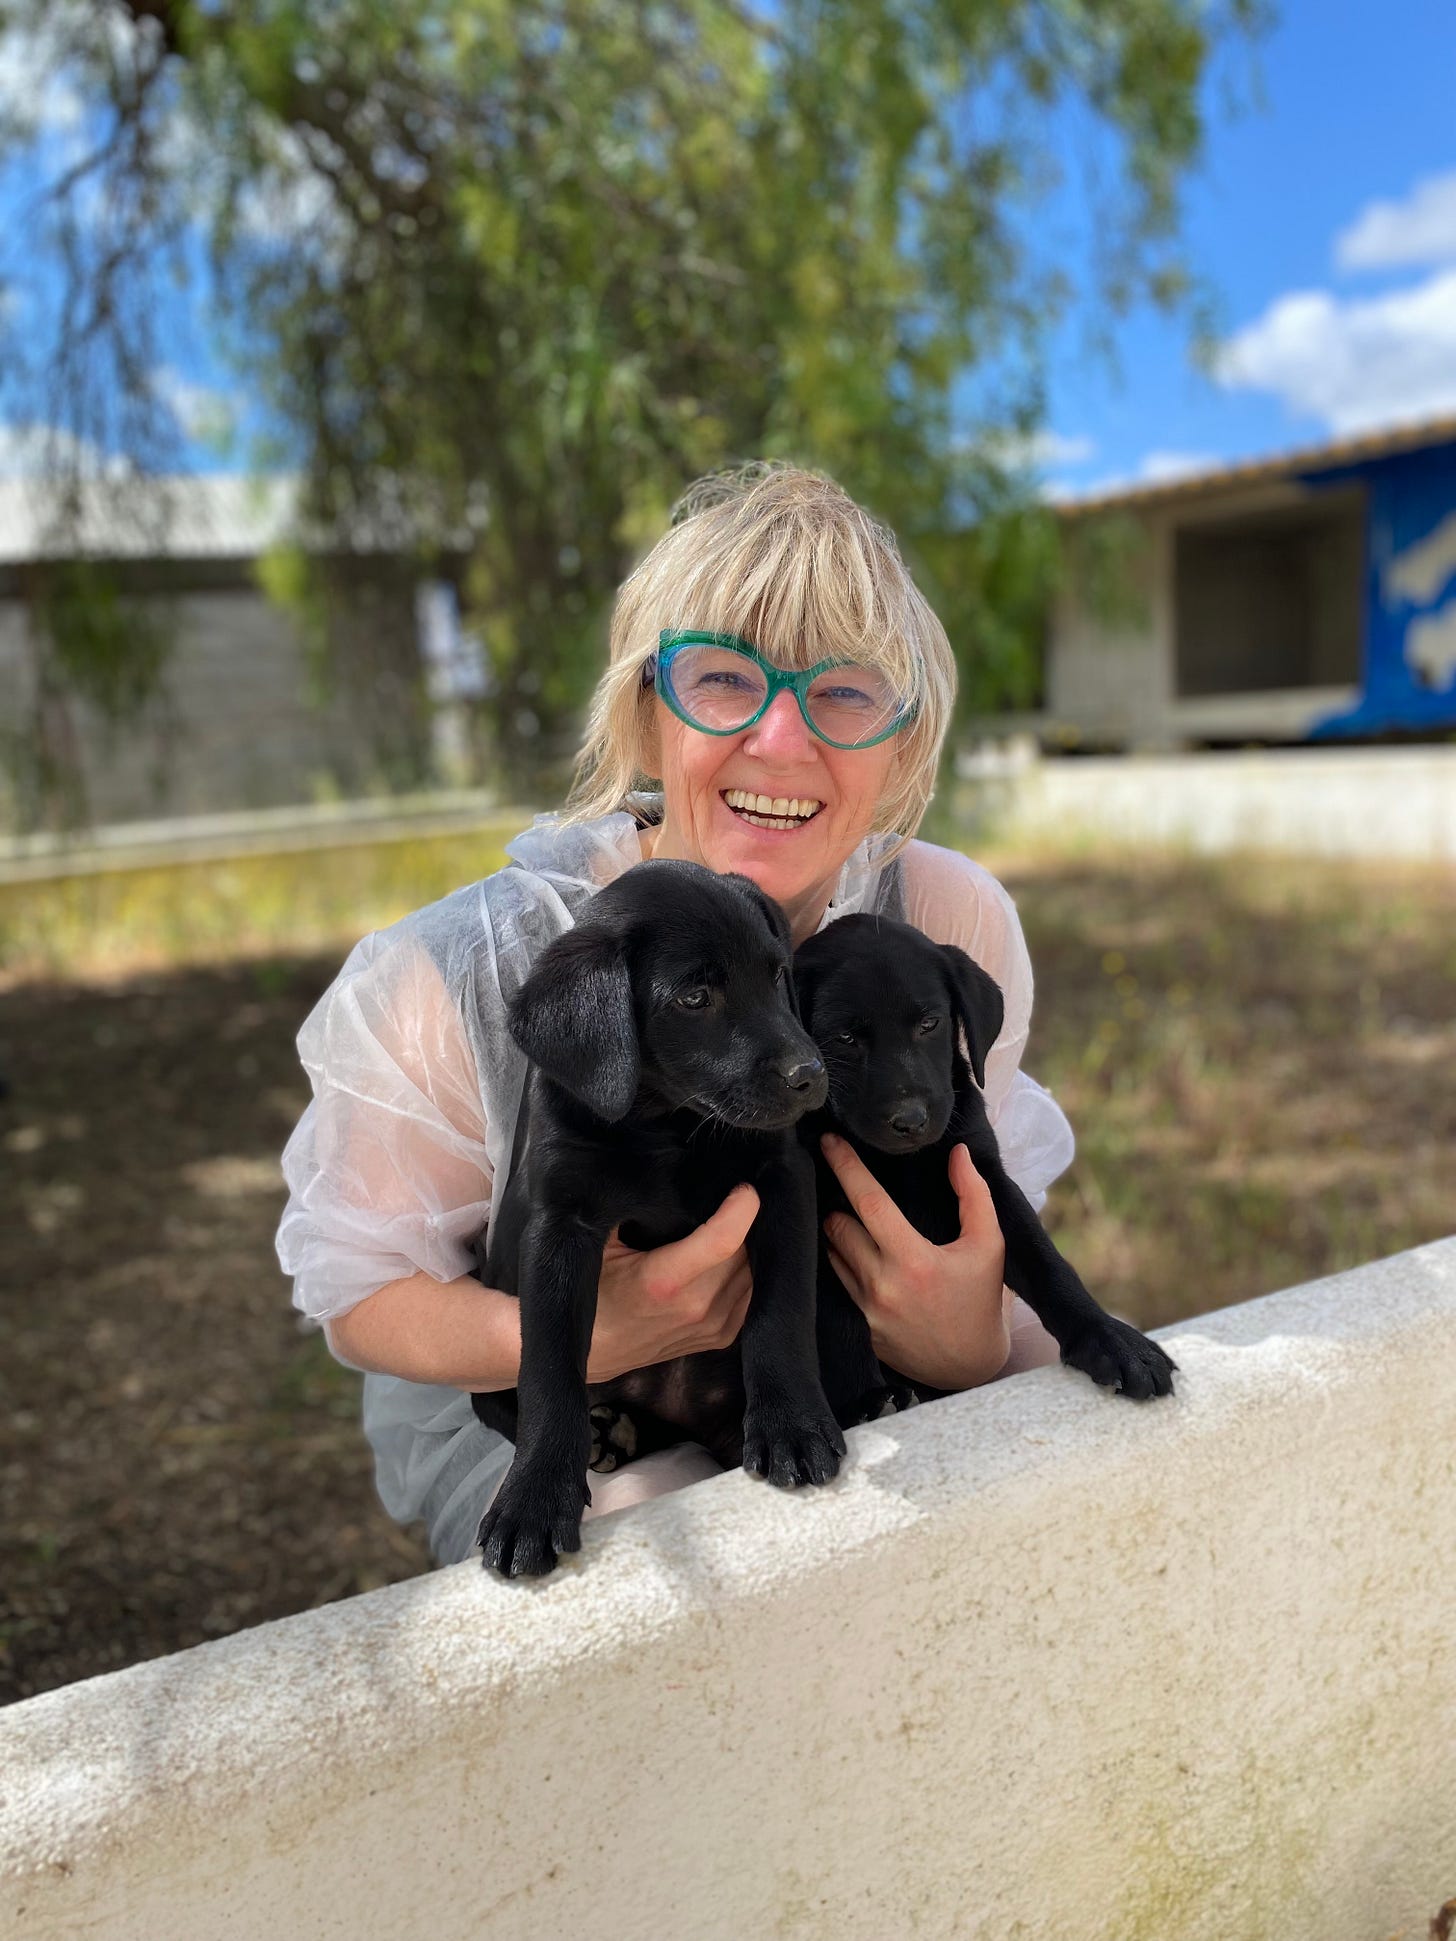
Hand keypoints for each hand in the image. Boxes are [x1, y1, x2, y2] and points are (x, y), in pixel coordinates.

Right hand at [585, 1184, 758, 1381]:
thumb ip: (629, 1208)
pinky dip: (748, 1270)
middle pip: (745, 1250)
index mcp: (663, 1281)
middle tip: (728, 1201)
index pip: (723, 1240)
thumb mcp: (600, 1243)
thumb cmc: (593, 1292)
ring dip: (748, 1247)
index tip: (742, 1187)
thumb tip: (658, 1171)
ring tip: (728, 1227)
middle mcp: (696, 1307)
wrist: (593, 1351)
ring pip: (755, 1270)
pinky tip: (731, 1257)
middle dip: (743, 1222)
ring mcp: (713, 1325)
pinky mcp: (724, 1336)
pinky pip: (753, 1291)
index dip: (741, 1207)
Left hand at [820, 1135, 1009, 1391]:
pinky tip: (847, 1251)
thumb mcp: (989, 1245)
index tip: (828, 1142)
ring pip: (831, 1255)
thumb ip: (974, 1195)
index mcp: (913, 1261)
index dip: (846, 1167)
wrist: (970, 1367)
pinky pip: (836, 1284)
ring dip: (835, 1232)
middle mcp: (882, 1286)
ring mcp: (866, 1311)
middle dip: (837, 1202)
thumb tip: (956, 1152)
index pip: (868, 1203)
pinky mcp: (858, 1329)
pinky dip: (838, 1263)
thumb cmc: (981, 1299)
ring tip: (845, 1217)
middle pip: (838, 1226)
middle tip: (841, 1185)